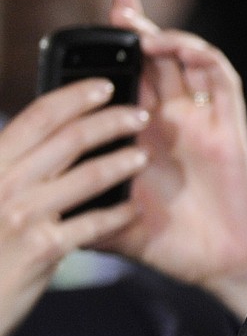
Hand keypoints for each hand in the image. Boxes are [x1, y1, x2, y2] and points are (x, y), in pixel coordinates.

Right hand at [0, 78, 149, 335]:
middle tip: (140, 116)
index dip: (73, 96)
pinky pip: (94, 224)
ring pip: (87, 177)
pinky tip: (134, 210)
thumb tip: (47, 143)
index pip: (37, 117)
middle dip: (111, 121)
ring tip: (142, 156)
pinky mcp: (43, 249)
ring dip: (121, 162)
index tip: (103, 86)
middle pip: (69, 139)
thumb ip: (14, 169)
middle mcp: (4, 182)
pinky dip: (119, 215)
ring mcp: (23, 215)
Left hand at [104, 0, 246, 316]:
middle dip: (136, 21)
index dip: (110, 51)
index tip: (82, 25)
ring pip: (188, 61)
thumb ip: (79, 210)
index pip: (125, 79)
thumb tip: (32, 207)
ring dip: (164, 34)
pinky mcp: (228, 131)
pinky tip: (176, 48)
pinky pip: (222, 82)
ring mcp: (202, 123)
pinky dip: (202, 57)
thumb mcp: (112, 224)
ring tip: (135, 19)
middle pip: (156, 58)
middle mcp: (173, 123)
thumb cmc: (174, 246)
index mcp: (144, 137)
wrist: (223, 267)